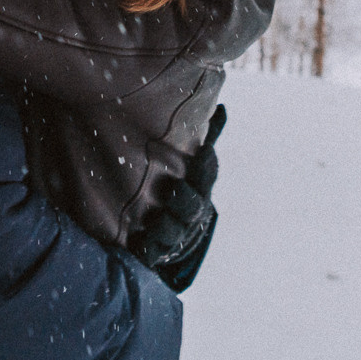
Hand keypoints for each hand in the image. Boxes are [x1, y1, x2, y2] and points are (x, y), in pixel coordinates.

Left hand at [128, 104, 223, 291]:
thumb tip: (222, 107)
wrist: (177, 229)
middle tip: (173, 189)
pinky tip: (138, 244)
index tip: (203, 150)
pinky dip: (147, 249)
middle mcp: (192, 211)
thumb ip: (204, 133)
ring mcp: (177, 232)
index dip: (207, 165)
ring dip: (165, 227)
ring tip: (154, 222)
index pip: (208, 175)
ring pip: (174, 232)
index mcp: (200, 186)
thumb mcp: (192, 159)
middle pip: (193, 207)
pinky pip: (154, 252)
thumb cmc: (184, 184)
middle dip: (184, 199)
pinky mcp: (158, 248)